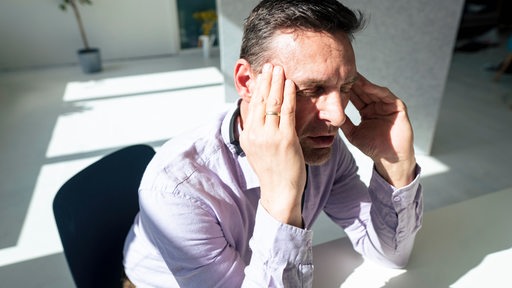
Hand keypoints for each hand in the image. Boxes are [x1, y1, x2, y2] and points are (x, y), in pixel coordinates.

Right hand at [239, 64, 305, 226]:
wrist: (279, 192)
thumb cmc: (272, 171)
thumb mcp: (257, 149)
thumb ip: (256, 132)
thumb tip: (256, 115)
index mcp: (247, 136)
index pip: (252, 106)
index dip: (257, 88)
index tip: (261, 74)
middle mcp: (255, 134)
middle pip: (260, 100)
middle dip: (265, 80)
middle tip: (270, 64)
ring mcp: (270, 136)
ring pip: (273, 103)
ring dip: (276, 83)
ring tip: (280, 69)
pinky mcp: (285, 139)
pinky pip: (287, 112)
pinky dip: (289, 95)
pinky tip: (290, 84)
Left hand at [340, 73, 415, 186]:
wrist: (389, 158)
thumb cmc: (372, 147)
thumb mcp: (352, 133)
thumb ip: (343, 123)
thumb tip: (328, 115)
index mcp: (366, 111)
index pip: (355, 97)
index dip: (345, 90)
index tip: (334, 83)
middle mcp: (377, 106)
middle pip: (364, 91)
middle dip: (353, 83)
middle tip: (342, 74)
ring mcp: (387, 105)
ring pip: (374, 91)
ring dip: (364, 84)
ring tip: (353, 77)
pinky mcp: (398, 107)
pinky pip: (386, 95)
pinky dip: (377, 90)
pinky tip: (367, 86)